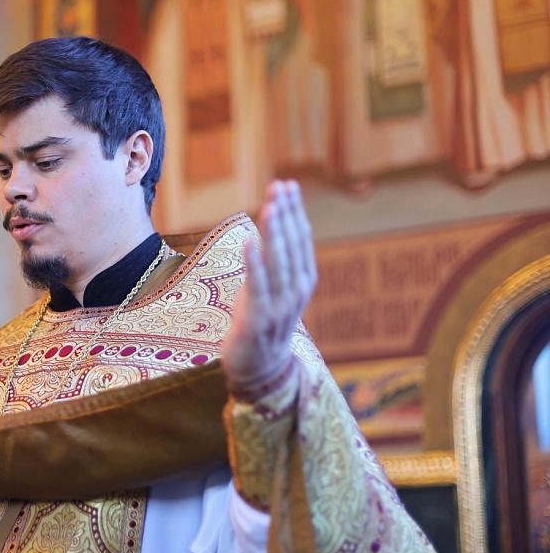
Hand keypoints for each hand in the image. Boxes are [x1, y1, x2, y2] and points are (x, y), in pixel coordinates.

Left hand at [221, 180, 316, 388]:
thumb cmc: (263, 320)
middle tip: (279, 186)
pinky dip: (254, 264)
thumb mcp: (274, 287)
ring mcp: (280, 306)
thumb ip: (277, 260)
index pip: (302, 238)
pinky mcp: (258, 319)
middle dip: (285, 214)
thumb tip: (272, 224)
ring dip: (274, 233)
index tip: (287, 185)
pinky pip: (257, 287)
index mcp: (303, 280)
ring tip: (270, 207)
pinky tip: (249, 242)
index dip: (295, 211)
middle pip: (292, 245)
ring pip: (278, 263)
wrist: (260, 367)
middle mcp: (296, 291)